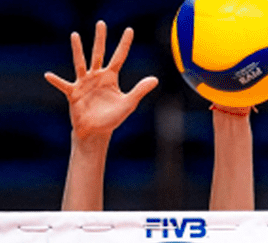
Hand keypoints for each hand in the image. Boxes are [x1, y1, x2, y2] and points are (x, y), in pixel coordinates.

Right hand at [44, 22, 157, 139]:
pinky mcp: (73, 93)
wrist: (97, 131)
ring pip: (80, 63)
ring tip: (75, 35)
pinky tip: (48, 75)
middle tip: (101, 23)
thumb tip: (155, 79)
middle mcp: (97, 77)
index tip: (129, 30)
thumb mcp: (128, 103)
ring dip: (78, 50)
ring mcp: (84, 83)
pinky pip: (64, 85)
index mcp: (110, 78)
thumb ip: (140, 90)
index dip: (124, 44)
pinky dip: (57, 81)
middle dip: (100, 39)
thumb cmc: (112, 117)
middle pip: (99, 54)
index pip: (119, 57)